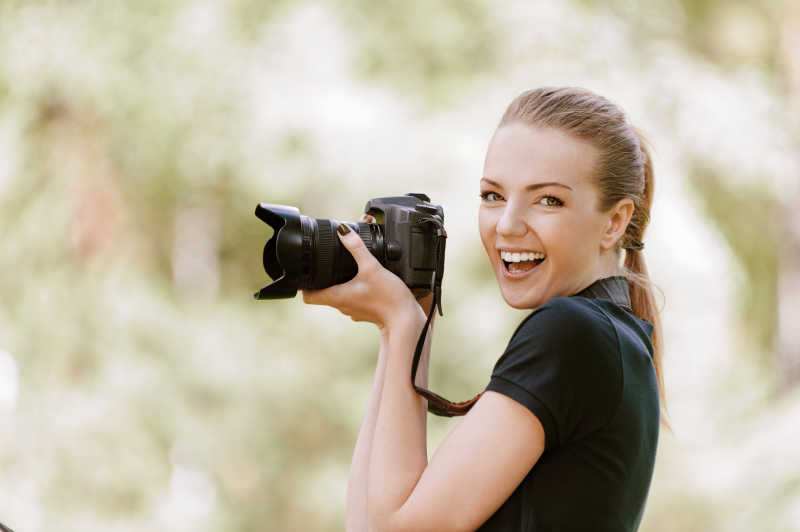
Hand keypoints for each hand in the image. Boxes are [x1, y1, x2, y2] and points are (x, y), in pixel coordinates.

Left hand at [301, 215, 424, 329]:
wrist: (407, 319)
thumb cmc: (389, 298)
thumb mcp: (372, 267)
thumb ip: (357, 248)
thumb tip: (343, 231)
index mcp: (337, 297)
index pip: (307, 297)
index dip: (302, 284)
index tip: (305, 270)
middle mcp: (342, 305)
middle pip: (322, 292)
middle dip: (323, 276)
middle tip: (326, 261)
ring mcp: (354, 310)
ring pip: (339, 294)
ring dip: (339, 281)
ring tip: (345, 266)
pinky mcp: (366, 309)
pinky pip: (353, 297)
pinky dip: (354, 287)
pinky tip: (364, 277)